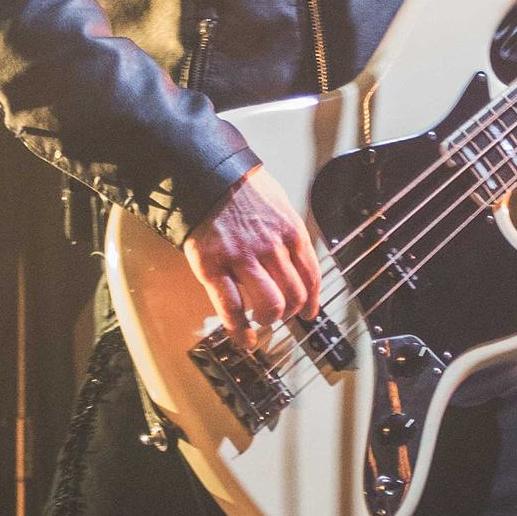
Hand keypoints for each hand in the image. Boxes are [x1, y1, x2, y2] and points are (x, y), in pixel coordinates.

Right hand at [184, 164, 320, 348]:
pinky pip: (231, 308)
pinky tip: (243, 340)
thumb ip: (288, 232)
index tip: (310, 312)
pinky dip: (240, 330)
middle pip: (294, 295)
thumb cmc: (240, 187)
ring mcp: (243, 259)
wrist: (204, 175)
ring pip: (270, 305)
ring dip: (269, 318)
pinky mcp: (214, 267)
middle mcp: (271, 247)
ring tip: (262, 319)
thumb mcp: (278, 203)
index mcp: (290, 231)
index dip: (312, 300)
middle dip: (291, 311)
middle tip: (282, 314)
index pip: (311, 275)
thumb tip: (297, 257)